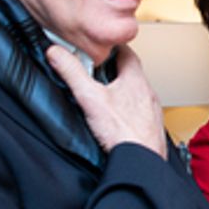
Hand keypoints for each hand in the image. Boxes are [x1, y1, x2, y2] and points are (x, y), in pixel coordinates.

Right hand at [47, 44, 166, 158]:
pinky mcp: (152, 128)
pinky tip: (118, 121)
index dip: (112, 47)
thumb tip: (56, 53)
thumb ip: (72, 73)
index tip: (101, 47)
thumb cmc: (124, 133)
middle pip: (131, 73)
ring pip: (137, 94)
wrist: (142, 162)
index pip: (127, 52)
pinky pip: (140, 113)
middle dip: (114, 71)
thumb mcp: (90, 98)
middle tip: (98, 72)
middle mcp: (148, 94)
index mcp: (136, 80)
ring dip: (123, 92)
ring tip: (105, 96)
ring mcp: (152, 112)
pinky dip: (129, 112)